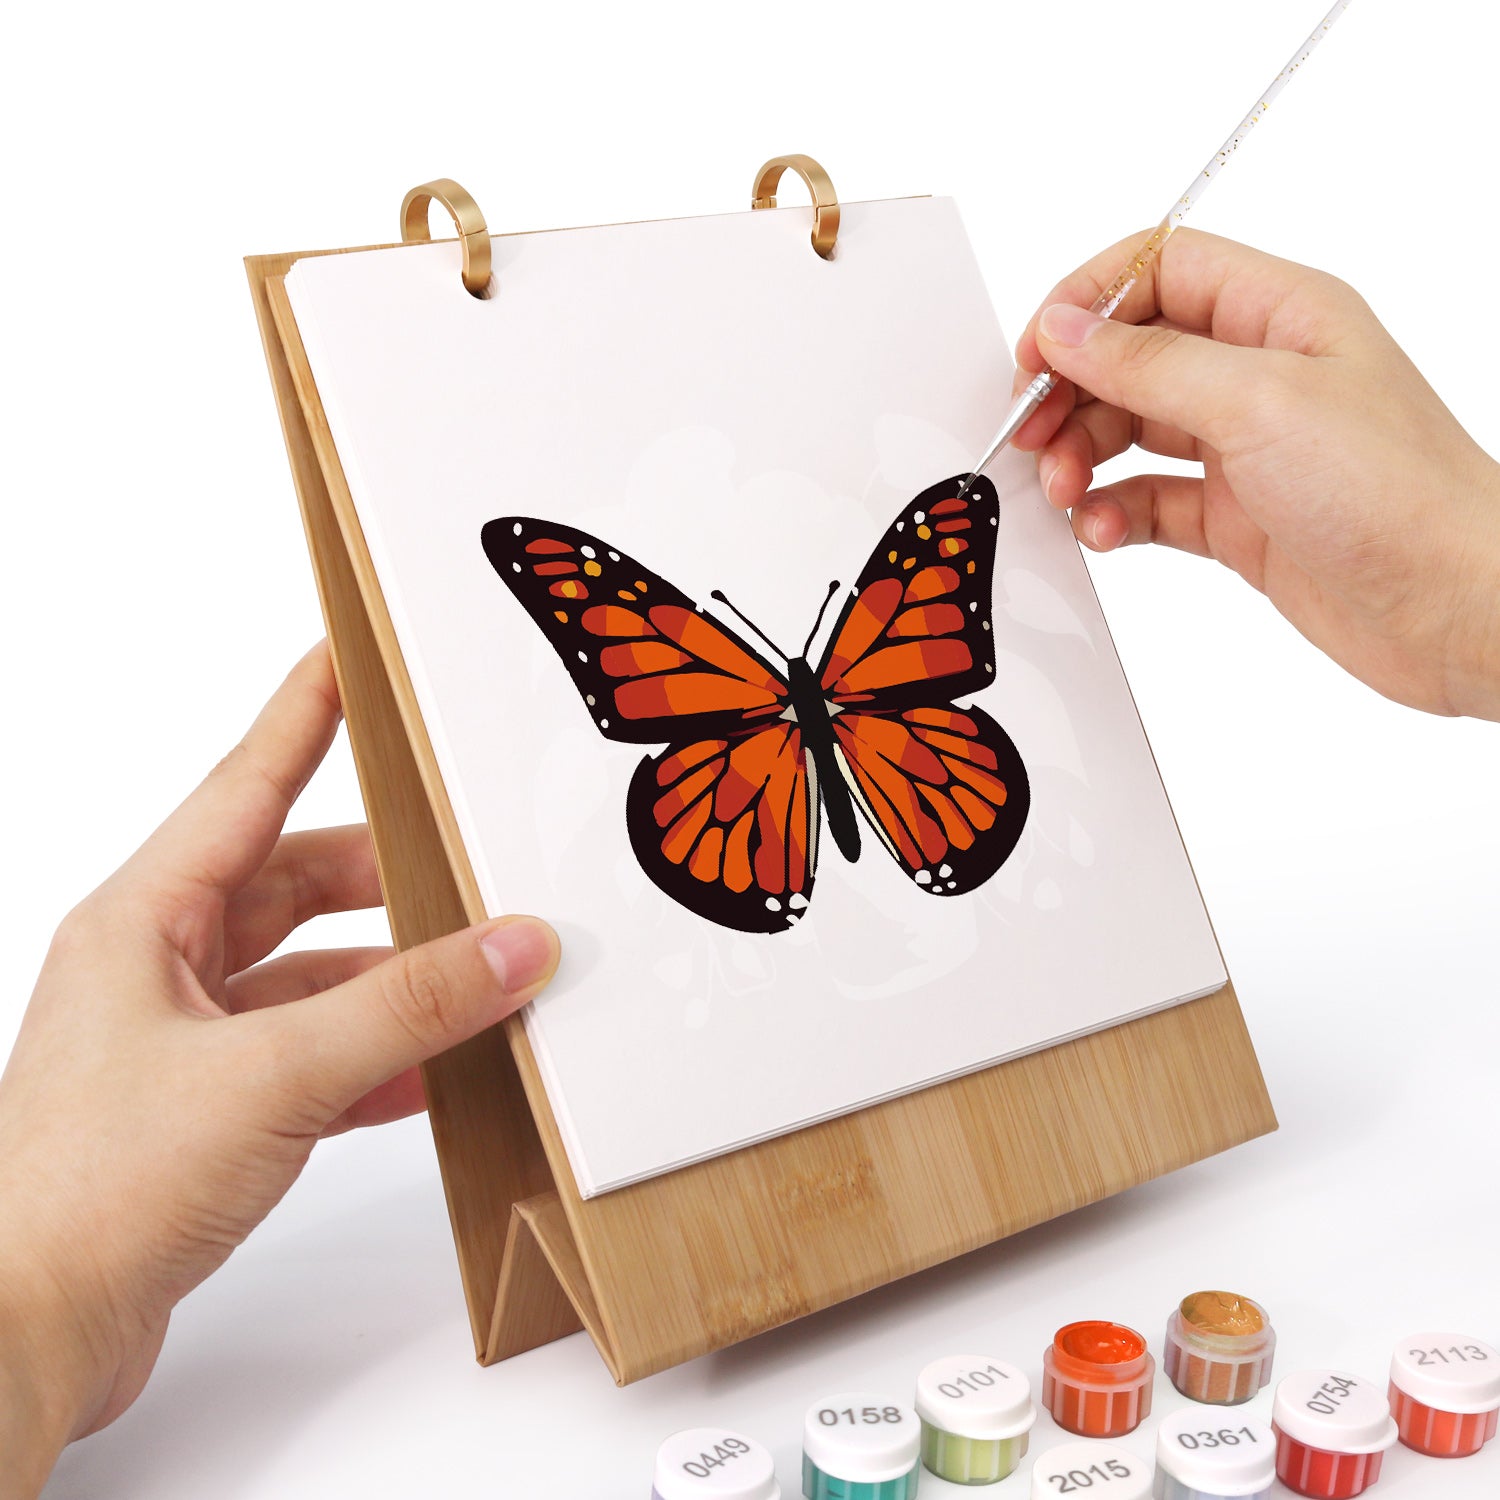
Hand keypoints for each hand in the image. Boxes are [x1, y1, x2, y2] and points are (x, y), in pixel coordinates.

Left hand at [0, 645, 558, 1497]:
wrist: (25, 1334)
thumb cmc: (90, 1188)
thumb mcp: (274, 1073)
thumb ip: (406, 1006)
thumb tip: (510, 946)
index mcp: (145, 922)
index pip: (245, 786)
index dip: (301, 716)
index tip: (348, 659)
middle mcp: (159, 970)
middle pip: (295, 886)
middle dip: (386, 877)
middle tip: (467, 860)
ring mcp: (183, 1045)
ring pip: (311, 978)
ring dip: (392, 981)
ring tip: (476, 977)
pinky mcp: (207, 1115)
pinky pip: (313, 1058)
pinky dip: (376, 1059)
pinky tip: (433, 1074)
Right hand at [1010, 228, 1499, 719]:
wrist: (1455, 607)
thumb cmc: (1396, 494)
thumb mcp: (1259, 403)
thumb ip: (1148, 363)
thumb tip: (1066, 328)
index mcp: (1280, 313)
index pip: (1159, 269)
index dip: (1088, 302)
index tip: (1037, 354)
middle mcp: (1260, 373)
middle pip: (1131, 355)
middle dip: (1074, 393)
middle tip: (1034, 435)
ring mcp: (1247, 448)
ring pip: (1132, 431)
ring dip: (1084, 457)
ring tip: (1068, 491)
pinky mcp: (1238, 518)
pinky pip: (1149, 501)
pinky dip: (1113, 513)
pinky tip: (1104, 529)